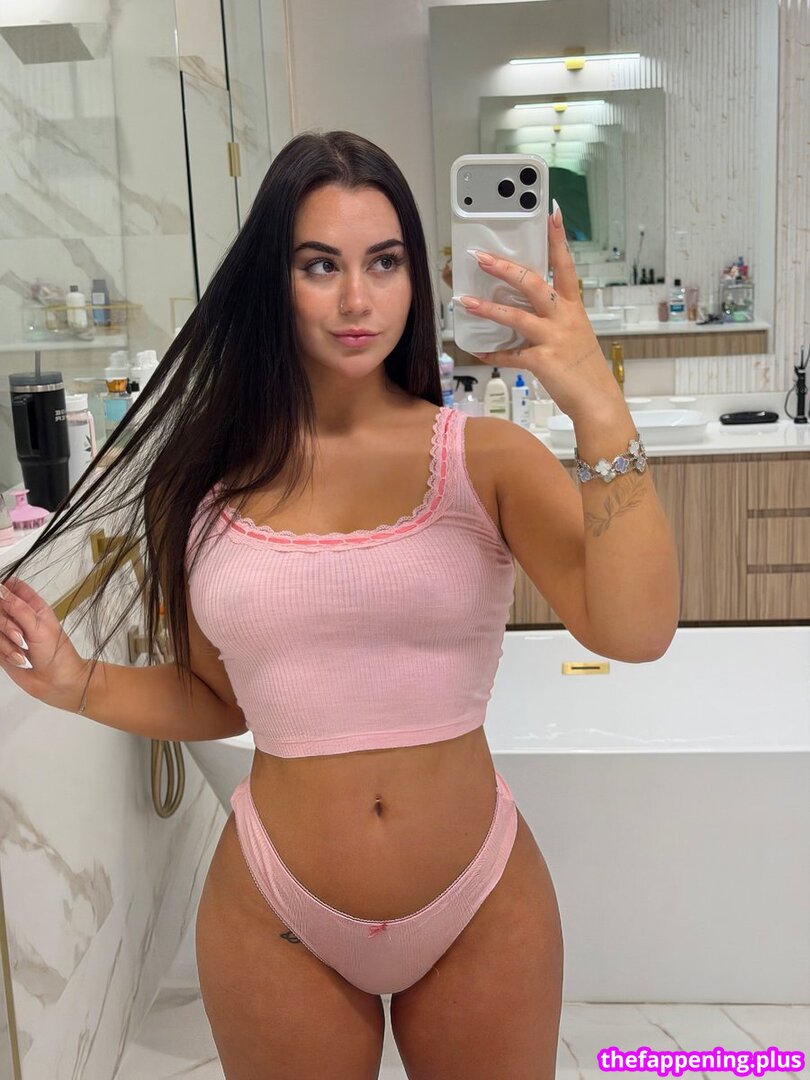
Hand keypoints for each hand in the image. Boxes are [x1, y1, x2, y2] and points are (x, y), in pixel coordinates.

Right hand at [0, 577, 89, 711]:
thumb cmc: (58, 655)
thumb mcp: (39, 627)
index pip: (11, 587)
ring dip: (7, 642)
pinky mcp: (3, 649)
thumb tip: (1, 590)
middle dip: (5, 624)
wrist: (58, 683)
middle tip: (21, 636)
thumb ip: (18, 608)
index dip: (3, 591)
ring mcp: (10, 634)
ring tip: (23, 649)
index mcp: (33, 606)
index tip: (5, 604)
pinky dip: (6, 653)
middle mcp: (20, 618)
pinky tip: (20, 659)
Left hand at [456, 201, 624, 420]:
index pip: (564, 265)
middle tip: (482, 257)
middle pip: (533, 284)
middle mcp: (564, 318)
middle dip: (505, 269)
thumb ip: (553, 318)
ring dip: (488, 309)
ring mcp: (554, 339)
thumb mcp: (575, 334)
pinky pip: (512, 356)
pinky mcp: (543, 362)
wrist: (598, 400)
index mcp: (573, 307)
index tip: (551, 214)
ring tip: (465, 302)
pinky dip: (494, 354)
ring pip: (516, 317)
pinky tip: (478, 351)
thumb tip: (523, 309)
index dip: (557, 240)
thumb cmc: (585, 368)